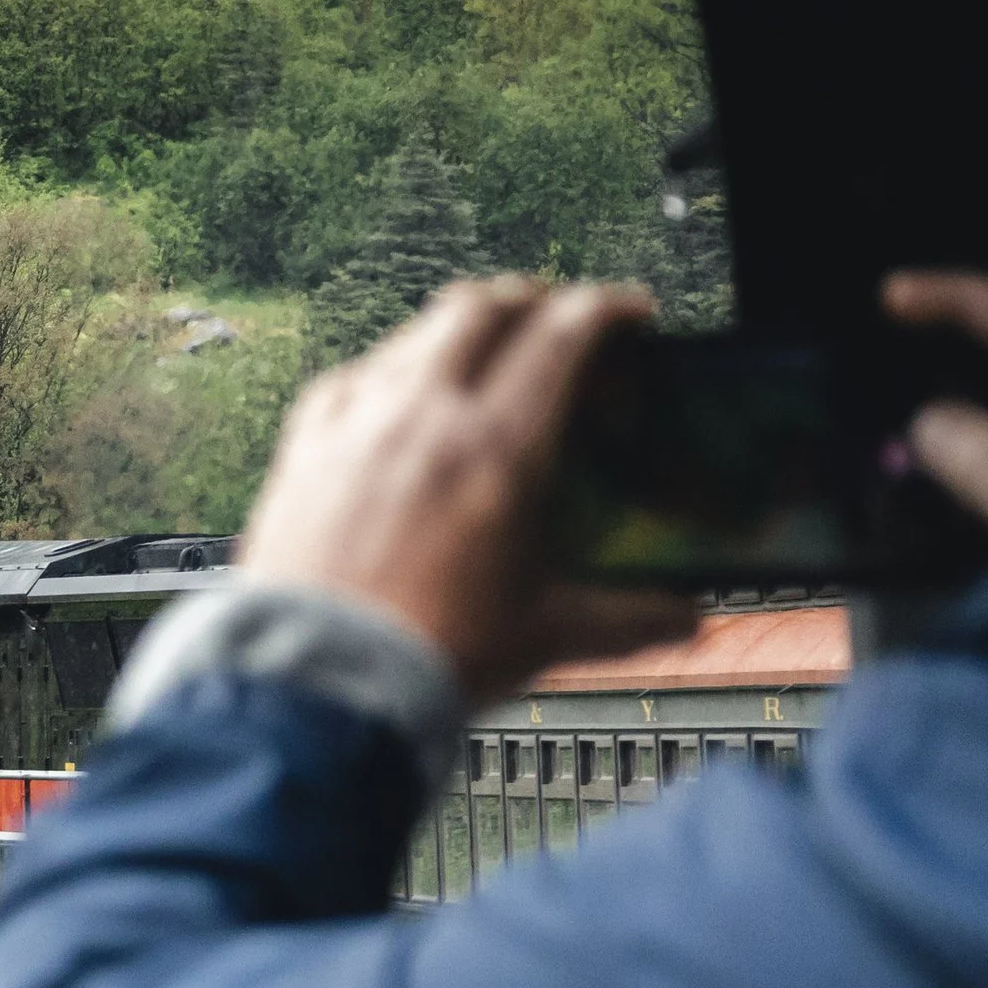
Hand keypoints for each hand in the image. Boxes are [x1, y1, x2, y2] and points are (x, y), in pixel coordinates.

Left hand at [241, 279, 696, 703]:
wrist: (318, 686)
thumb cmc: (424, 660)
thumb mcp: (546, 637)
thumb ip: (627, 620)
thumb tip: (682, 618)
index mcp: (499, 448)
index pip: (564, 335)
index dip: (606, 310)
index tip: (626, 314)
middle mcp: (426, 415)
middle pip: (486, 309)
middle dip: (531, 302)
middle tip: (555, 319)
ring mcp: (358, 423)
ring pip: (416, 333)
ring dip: (460, 328)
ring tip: (481, 353)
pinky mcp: (304, 448)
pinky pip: (353, 376)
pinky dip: (389, 370)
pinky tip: (394, 397)